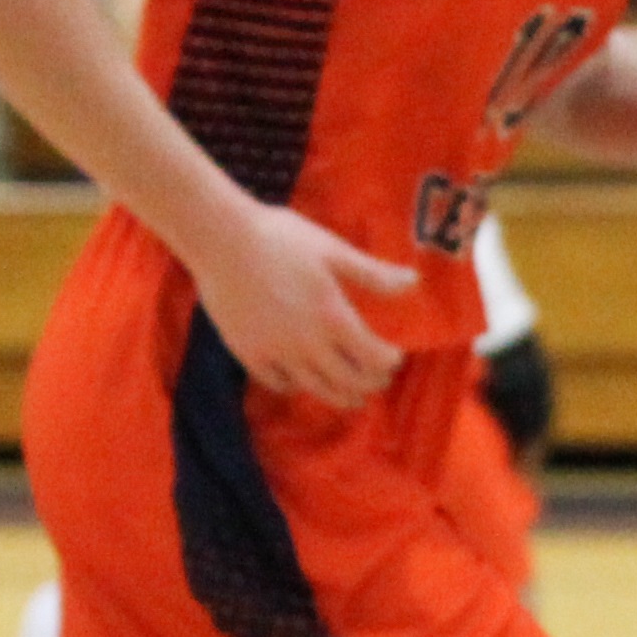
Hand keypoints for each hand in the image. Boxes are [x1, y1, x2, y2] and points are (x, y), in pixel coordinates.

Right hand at [188, 203, 417, 409]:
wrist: (221, 240)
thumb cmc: (283, 238)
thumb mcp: (335, 251)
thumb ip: (374, 274)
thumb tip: (415, 282)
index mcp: (333, 317)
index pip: (371, 356)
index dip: (387, 362)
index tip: (395, 359)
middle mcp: (306, 343)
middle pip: (345, 379)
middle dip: (368, 384)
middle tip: (379, 382)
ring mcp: (275, 352)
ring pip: (313, 388)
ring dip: (338, 395)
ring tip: (351, 398)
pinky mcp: (247, 353)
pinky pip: (276, 382)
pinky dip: (294, 387)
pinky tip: (300, 382)